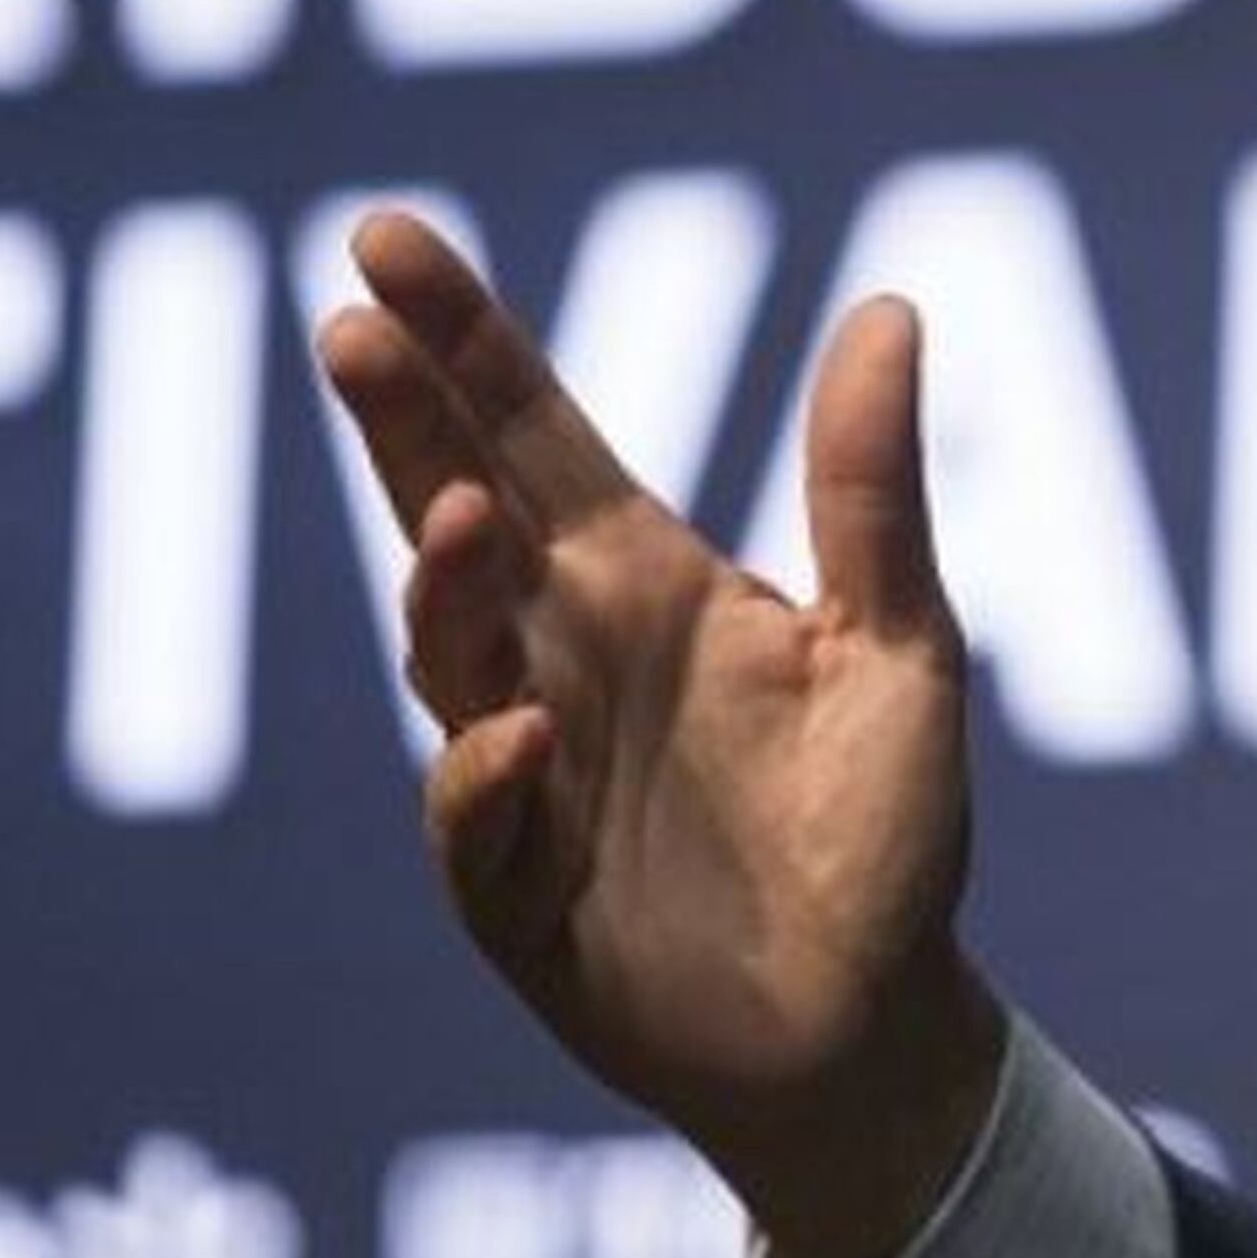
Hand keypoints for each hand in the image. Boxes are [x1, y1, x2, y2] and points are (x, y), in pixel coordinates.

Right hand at [318, 211, 1006, 1257]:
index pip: (532, 434)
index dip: (463, 339)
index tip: (388, 237)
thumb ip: (872, 491)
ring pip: (450, 663)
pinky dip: (487, 780)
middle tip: (353, 327)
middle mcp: (564, 658)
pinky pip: (478, 827)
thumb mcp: (903, 642)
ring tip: (469, 516)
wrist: (874, 1020)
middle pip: (458, 519)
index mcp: (645, 581)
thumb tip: (888, 306)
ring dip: (447, 589)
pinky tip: (519, 736)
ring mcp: (527, 773)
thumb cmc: (882, 825)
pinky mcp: (519, 894)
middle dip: (402, 427)